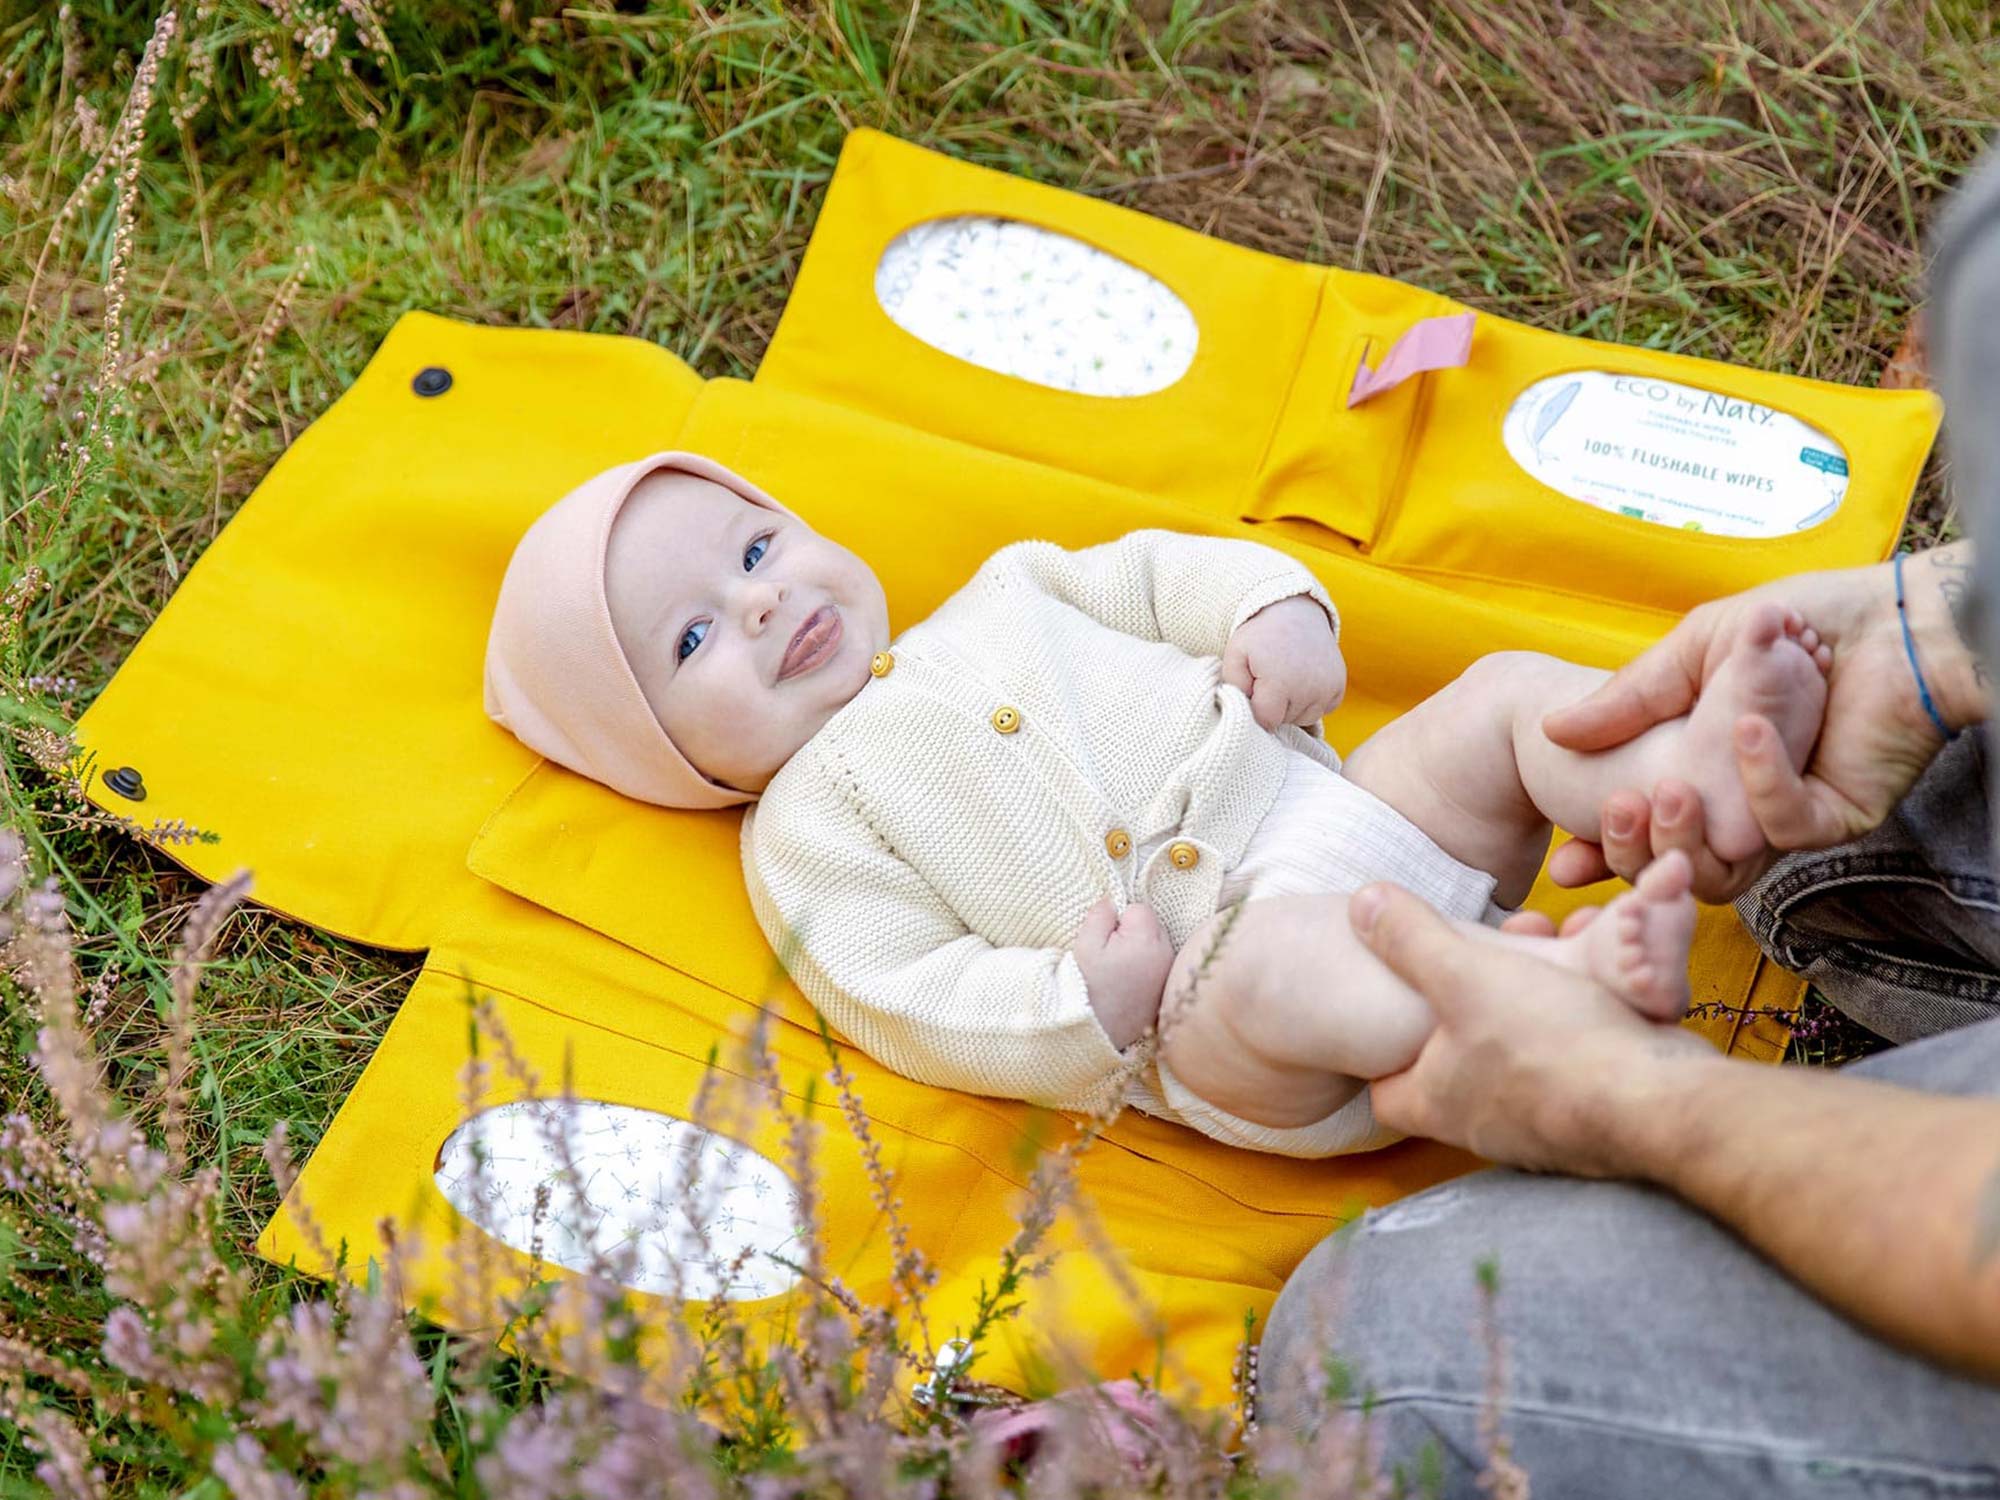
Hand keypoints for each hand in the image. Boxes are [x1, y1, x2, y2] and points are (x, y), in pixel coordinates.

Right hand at [1071, 898, 1173, 1048]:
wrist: (1096, 1031)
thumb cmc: (1088, 986)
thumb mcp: (1085, 944)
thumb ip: (1100, 915)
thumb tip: (1112, 901)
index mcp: (1147, 938)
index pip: (1140, 909)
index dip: (1119, 920)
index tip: (1107, 940)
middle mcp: (1167, 954)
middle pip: (1153, 927)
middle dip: (1134, 934)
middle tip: (1112, 957)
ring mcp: (1170, 974)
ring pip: (1158, 947)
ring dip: (1142, 952)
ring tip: (1121, 974)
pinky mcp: (1169, 991)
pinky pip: (1160, 968)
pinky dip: (1148, 971)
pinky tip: (1131, 986)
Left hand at [1221, 596, 1346, 730]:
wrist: (1295, 610)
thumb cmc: (1260, 635)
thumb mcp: (1235, 654)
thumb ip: (1233, 687)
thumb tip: (1245, 713)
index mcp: (1281, 682)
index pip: (1266, 721)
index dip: (1256, 708)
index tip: (1254, 689)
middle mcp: (1309, 688)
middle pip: (1285, 721)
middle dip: (1274, 707)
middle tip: (1270, 678)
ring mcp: (1328, 688)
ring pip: (1304, 718)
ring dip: (1293, 706)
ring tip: (1286, 678)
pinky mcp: (1339, 686)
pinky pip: (1322, 710)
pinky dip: (1311, 701)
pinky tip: (1302, 680)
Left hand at [1350, 882, 1718, 1173]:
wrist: (1661, 1101)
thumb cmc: (1549, 1042)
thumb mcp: (1464, 975)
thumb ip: (1410, 940)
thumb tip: (1361, 904)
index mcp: (1436, 1102)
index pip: (1381, 1093)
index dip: (1379, 1053)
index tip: (1393, 1008)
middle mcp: (1483, 1126)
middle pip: (1453, 1066)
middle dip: (1465, 1007)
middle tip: (1479, 959)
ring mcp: (1542, 1127)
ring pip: (1518, 1056)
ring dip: (1524, 1002)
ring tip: (1540, 948)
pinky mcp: (1596, 1117)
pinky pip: (1570, 1060)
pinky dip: (1571, 1018)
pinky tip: (1588, 978)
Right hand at [1543, 549, 1981, 898]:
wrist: (1890, 615)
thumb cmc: (1798, 622)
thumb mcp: (1690, 651)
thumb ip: (1626, 697)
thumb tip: (1554, 731)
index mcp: (1700, 777)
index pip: (1641, 837)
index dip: (1600, 855)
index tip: (1565, 862)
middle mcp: (1738, 808)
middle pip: (1674, 868)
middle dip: (1634, 853)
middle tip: (1617, 808)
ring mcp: (1785, 819)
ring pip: (1724, 870)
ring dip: (1687, 835)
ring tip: (1672, 786)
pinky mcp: (1834, 818)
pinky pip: (1784, 826)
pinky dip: (1760, 783)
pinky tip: (1747, 729)